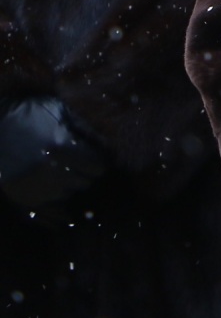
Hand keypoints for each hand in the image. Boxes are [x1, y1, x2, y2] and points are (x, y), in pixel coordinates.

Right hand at [0, 96, 107, 210]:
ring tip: (68, 176)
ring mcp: (38, 187)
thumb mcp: (55, 109)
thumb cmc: (24, 114)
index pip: (95, 163)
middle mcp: (53, 171)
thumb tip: (100, 136)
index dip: (100, 162)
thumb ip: (78, 122)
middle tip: (86, 168)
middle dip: (87, 174)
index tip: (101, 160)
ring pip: (68, 193)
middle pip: (84, 181)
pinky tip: (60, 201)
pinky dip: (57, 205)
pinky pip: (49, 208)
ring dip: (71, 185)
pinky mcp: (24, 198)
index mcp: (63, 148)